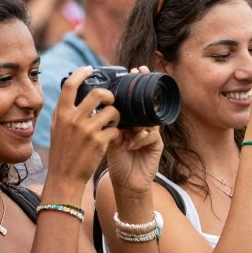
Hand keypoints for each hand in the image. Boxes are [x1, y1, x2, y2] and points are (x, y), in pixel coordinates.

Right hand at [47, 66, 120, 193]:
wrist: (64, 177)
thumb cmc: (61, 152)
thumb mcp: (56, 128)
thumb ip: (63, 110)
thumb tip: (70, 91)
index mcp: (62, 114)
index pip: (70, 85)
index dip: (81, 73)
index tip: (89, 69)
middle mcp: (74, 119)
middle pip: (98, 93)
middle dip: (108, 94)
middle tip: (110, 100)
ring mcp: (87, 131)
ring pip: (111, 110)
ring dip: (116, 114)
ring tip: (113, 120)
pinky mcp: (99, 143)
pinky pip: (115, 128)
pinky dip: (116, 130)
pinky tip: (112, 135)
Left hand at [105, 68, 163, 192]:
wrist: (125, 183)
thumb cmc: (114, 161)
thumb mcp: (106, 138)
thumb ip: (104, 122)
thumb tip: (95, 103)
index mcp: (129, 121)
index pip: (133, 100)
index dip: (134, 85)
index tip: (133, 70)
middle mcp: (141, 124)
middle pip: (147, 103)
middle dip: (145, 90)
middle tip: (142, 76)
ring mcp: (151, 134)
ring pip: (150, 119)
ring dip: (140, 120)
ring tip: (131, 124)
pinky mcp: (156, 145)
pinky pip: (152, 136)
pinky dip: (141, 138)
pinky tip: (131, 144)